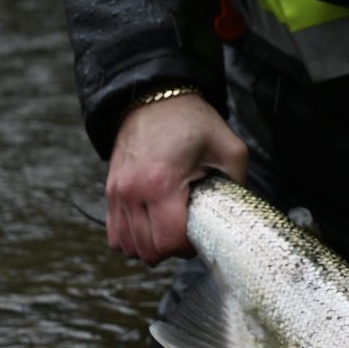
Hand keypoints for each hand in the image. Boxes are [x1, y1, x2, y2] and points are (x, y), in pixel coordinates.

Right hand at [105, 92, 247, 264]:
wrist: (156, 96)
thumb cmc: (192, 120)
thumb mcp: (229, 147)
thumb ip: (238, 183)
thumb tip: (239, 213)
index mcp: (162, 182)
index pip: (168, 242)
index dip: (188, 247)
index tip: (199, 232)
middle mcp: (133, 191)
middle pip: (147, 251)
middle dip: (171, 249)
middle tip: (187, 230)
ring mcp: (117, 192)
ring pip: (128, 247)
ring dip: (151, 246)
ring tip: (169, 227)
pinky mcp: (110, 191)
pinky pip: (115, 235)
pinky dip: (132, 239)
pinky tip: (151, 225)